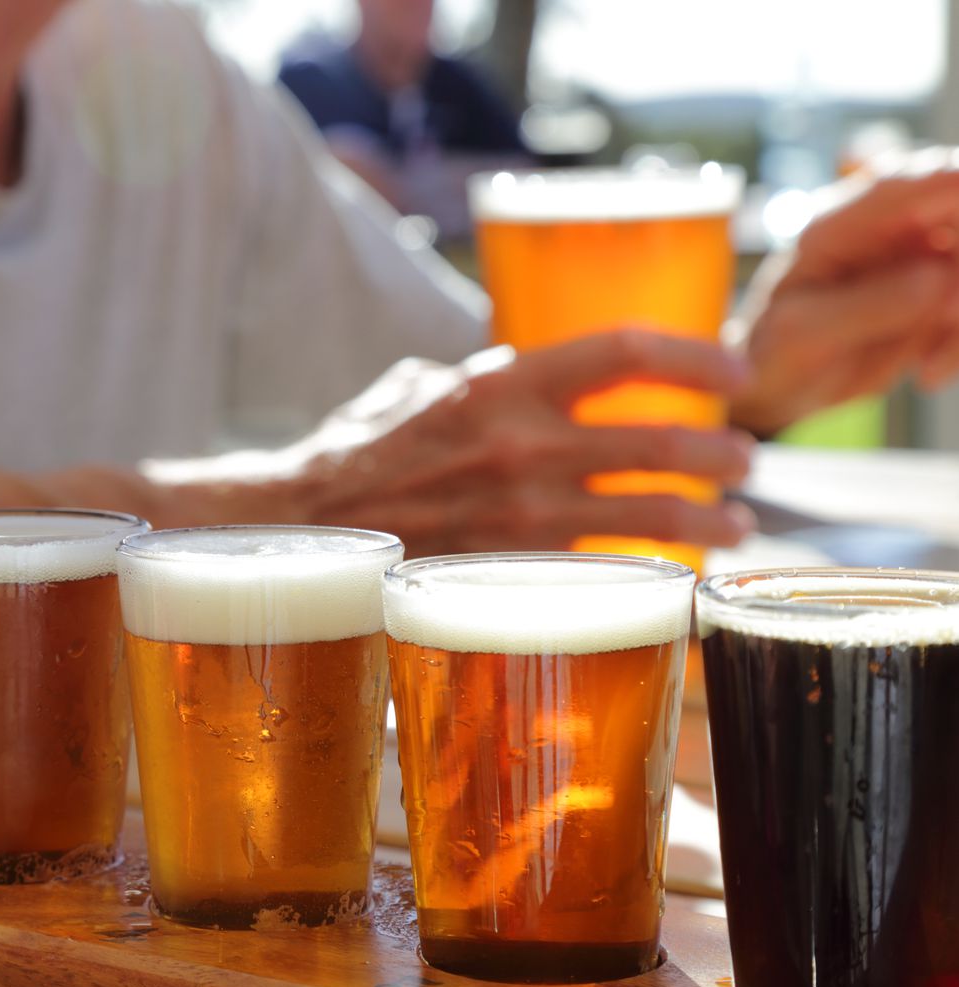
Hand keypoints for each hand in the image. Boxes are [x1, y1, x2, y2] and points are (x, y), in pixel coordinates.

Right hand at [275, 332, 756, 556]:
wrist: (304, 526)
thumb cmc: (362, 450)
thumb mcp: (422, 384)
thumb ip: (490, 375)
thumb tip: (544, 375)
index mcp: (500, 383)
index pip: (624, 351)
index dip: (696, 355)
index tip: (733, 369)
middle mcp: (520, 446)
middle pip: (660, 441)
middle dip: (722, 452)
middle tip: (745, 459)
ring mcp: (519, 516)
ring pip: (649, 516)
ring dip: (709, 518)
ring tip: (737, 521)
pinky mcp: (512, 570)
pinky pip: (604, 569)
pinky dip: (649, 570)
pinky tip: (674, 572)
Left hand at [730, 170, 958, 435]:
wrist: (772, 387)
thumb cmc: (769, 353)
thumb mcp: (803, 334)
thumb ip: (866, 305)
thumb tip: (937, 280)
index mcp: (841, 221)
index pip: (921, 180)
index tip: (958, 252)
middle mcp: (888, 227)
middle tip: (947, 320)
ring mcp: (919, 256)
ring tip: (929, 373)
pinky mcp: (938, 292)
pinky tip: (929, 375)